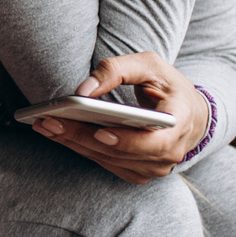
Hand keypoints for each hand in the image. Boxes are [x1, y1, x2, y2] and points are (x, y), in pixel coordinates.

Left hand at [28, 52, 209, 183]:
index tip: (99, 131)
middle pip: (121, 151)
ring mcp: (155, 167)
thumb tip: (83, 90)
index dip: (127, 141)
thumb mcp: (148, 65)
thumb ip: (116, 70)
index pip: (154, 141)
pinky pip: (106, 163)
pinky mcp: (139, 172)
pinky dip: (81, 148)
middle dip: (82, 136)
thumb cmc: (168, 85)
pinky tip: (58, 133)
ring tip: (45, 125)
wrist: (190, 113)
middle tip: (50, 122)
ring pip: (108, 159)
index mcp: (180, 122)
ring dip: (74, 143)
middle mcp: (171, 151)